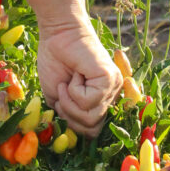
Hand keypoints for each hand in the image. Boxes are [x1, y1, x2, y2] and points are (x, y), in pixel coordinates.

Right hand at [37, 18, 122, 136]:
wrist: (56, 35)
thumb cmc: (55, 62)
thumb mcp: (59, 98)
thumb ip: (69, 116)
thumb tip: (76, 135)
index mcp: (101, 101)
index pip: (93, 132)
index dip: (74, 125)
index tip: (62, 104)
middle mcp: (112, 96)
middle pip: (91, 130)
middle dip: (69, 116)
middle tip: (62, 92)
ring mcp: (114, 87)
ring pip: (91, 119)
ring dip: (70, 103)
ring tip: (67, 82)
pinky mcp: (110, 79)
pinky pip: (89, 102)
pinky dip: (74, 91)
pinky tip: (76, 73)